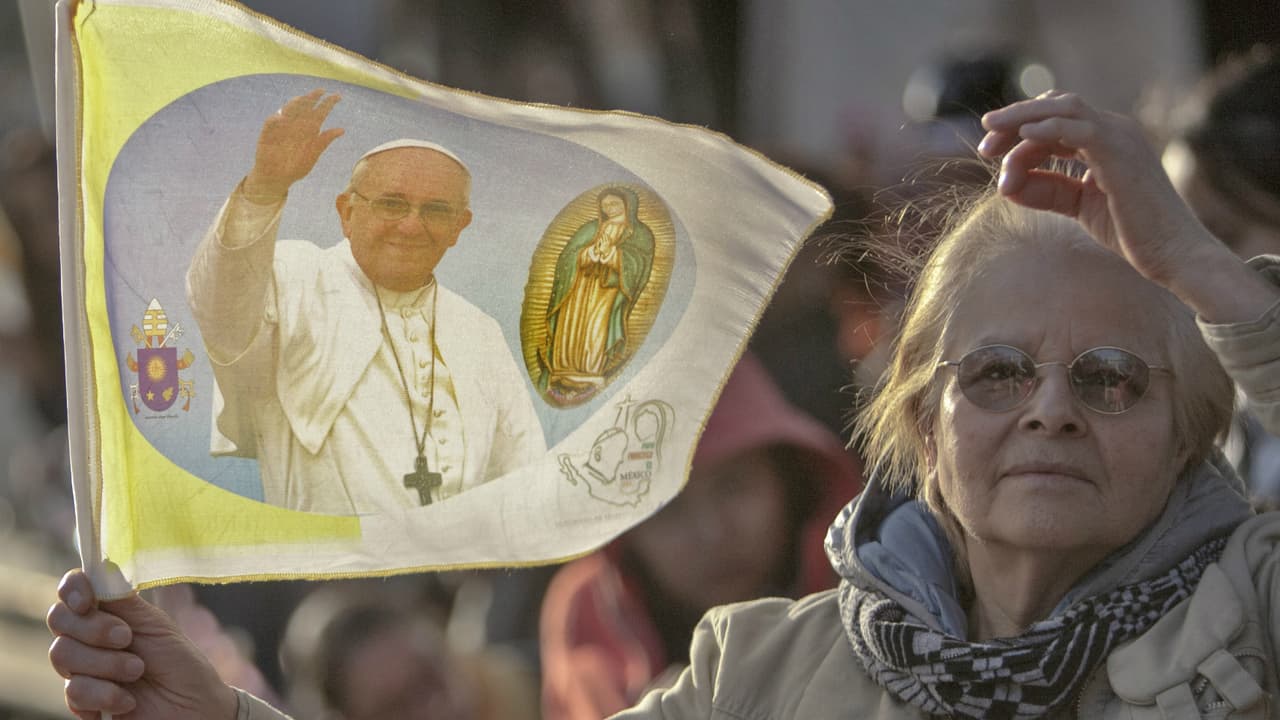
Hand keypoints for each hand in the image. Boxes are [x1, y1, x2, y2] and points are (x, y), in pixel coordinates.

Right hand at [47, 569, 238, 719]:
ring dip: (105, 664)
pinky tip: (127, 701)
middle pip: (59, 620)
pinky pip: (72, 691)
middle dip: (94, 630)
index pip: (73, 589)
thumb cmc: (181, 663)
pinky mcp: (83, 700)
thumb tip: (101, 566)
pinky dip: (103, 695)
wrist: (193, 708)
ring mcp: (84, 668)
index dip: (72, 590)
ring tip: (137, 672)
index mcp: (110, 612)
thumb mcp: (156, 625)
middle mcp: (90, 636)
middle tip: (127, 639)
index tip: (86, 602)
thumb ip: (124, 601)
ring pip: (62, 655)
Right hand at [243, 89, 344, 198]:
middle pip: (305, 108)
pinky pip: (271, 123)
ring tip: (303, 99)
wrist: (277, 178)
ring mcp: (282, 128)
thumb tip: (342, 130)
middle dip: (312, 98)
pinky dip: (275, 119)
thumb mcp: (312, 155)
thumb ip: (323, 142)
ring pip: (288, 111)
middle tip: (321, 91)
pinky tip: (282, 118)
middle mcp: (296, 125)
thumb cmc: (295, 167)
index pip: (320, 113)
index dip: (328, 104)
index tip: (338, 96)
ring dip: (295, 104)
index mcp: (309, 130)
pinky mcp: (267, 134)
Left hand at [977, 91, 1222, 288]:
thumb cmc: (1131, 231)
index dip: (1019, 132)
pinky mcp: (1121, 153)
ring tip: (992, 138)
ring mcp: (1120, 138)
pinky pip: (1080, 130)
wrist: (1173, 252)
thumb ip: (1045, 189)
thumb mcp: (1078, 205)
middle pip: (1056, 107)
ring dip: (1023, 121)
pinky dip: (1049, 129)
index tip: (990, 152)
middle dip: (1015, 121)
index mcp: (1106, 139)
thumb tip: (1005, 183)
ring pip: (1065, 110)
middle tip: (985, 144)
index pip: (1055, 120)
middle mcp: (1115, 130)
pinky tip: (1023, 136)